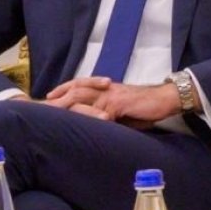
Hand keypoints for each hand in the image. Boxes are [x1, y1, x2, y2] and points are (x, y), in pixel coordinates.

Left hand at [44, 77, 181, 127]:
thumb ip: (109, 115)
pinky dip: (90, 114)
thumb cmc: (145, 106)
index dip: (64, 89)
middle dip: (60, 94)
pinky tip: (80, 120)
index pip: (81, 85)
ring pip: (85, 95)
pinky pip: (101, 108)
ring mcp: (112, 95)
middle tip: (45, 101)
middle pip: (78, 88)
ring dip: (69, 102)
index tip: (50, 96)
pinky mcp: (120, 102)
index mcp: (106, 89)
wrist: (165, 99)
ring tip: (55, 108)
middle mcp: (106, 89)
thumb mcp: (123, 111)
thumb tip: (97, 124)